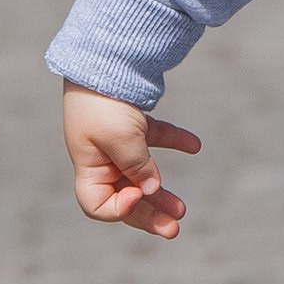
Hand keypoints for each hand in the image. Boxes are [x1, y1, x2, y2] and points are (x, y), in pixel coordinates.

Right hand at [62, 81, 200, 238]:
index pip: (97, 205)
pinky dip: (175, 143)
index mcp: (88, 164)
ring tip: (182, 209)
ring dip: (161, 191)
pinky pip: (156, 140)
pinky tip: (195, 145)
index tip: (139, 193)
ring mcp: (117, 140)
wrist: (108, 54)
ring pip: (141, 175)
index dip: (119, 208)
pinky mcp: (134, 122)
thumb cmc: (106, 101)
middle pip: (123, 197)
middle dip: (148, 214)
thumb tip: (153, 190)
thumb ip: (138, 166)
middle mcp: (100, 157)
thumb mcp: (121, 138)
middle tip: (174, 229)